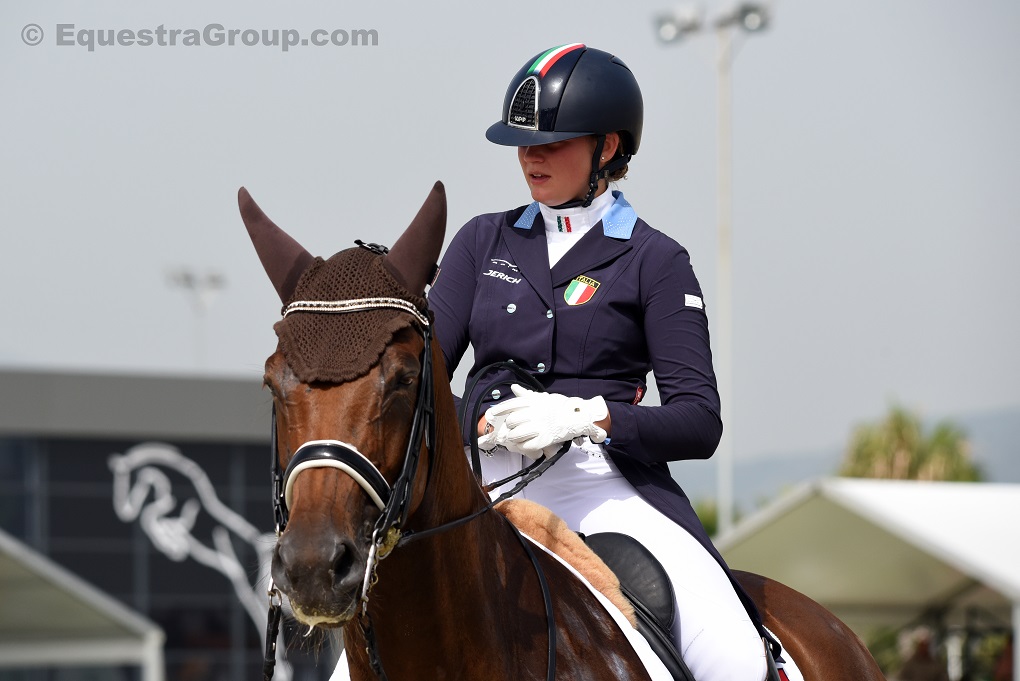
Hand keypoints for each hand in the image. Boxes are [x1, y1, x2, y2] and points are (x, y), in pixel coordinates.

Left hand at [490, 385, 608, 452]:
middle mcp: (535, 413)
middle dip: (510, 427)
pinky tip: (526, 445)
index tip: (491, 414)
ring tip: (518, 438)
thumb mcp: (543, 398)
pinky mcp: (544, 440)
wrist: (579, 417)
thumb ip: (527, 394)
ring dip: (514, 438)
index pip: (511, 405)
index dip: (499, 410)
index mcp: (534, 402)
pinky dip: (524, 447)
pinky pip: (526, 446)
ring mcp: (539, 427)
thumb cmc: (560, 407)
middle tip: (512, 429)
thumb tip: (514, 387)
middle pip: (511, 421)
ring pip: (516, 435)